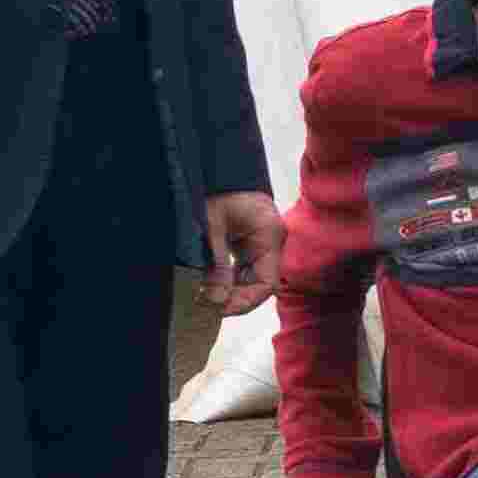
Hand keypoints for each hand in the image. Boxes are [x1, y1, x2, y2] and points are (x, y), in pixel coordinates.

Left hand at [203, 190, 284, 316]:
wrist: (225, 169)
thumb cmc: (221, 191)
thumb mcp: (213, 225)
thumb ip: (217, 262)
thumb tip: (216, 298)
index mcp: (270, 236)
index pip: (267, 283)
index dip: (245, 302)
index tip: (220, 309)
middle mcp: (273, 243)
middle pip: (260, 285)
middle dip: (234, 299)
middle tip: (206, 305)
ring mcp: (265, 245)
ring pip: (252, 281)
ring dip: (230, 291)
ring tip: (204, 297)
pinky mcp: (253, 245)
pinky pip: (246, 271)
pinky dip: (229, 281)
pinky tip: (210, 286)